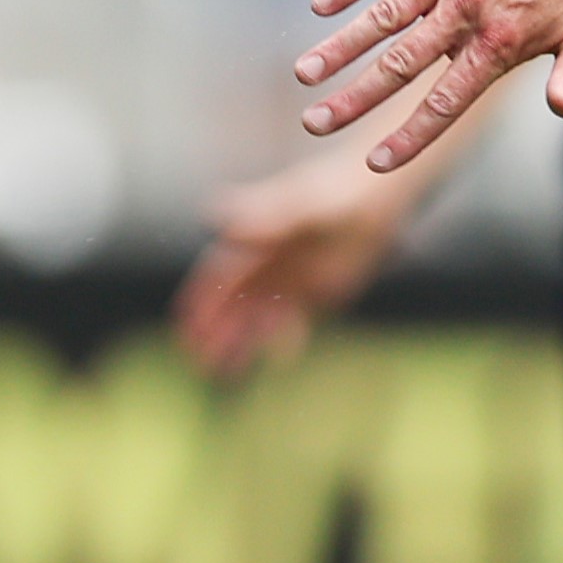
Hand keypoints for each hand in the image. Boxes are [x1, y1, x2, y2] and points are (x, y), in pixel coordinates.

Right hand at [171, 156, 410, 378]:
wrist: (375, 195)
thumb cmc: (335, 192)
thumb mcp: (302, 207)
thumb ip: (264, 217)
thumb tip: (213, 215)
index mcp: (253, 240)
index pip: (219, 276)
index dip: (201, 301)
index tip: (186, 326)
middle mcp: (267, 262)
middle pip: (233, 302)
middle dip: (214, 330)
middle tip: (197, 359)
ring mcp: (290, 277)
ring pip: (258, 316)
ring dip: (241, 341)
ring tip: (224, 369)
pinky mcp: (317, 289)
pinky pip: (294, 319)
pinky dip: (286, 337)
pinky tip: (282, 357)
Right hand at [296, 0, 562, 169]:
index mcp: (501, 42)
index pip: (446, 101)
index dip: (410, 136)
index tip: (375, 164)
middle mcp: (467, 9)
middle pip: (399, 64)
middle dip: (354, 99)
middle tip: (314, 124)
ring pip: (382, 15)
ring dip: (340, 45)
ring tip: (305, 73)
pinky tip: (320, 6)